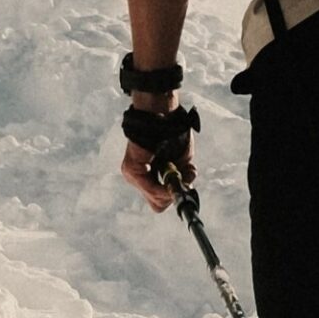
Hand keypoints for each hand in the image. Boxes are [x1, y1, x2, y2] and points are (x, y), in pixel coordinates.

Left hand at [118, 95, 191, 209]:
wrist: (162, 114)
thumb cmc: (173, 133)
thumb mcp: (183, 159)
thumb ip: (183, 175)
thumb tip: (186, 187)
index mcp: (150, 174)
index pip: (159, 198)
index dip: (173, 195)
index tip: (183, 184)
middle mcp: (139, 177)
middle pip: (157, 203)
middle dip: (172, 195)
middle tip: (181, 179)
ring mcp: (133, 175)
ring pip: (155, 200)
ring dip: (170, 189)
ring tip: (179, 174)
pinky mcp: (132, 170)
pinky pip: (151, 189)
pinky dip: (164, 188)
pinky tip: (172, 179)